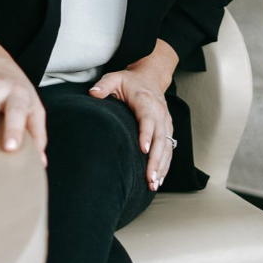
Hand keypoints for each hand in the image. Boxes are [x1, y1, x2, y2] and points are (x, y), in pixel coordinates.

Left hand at [88, 61, 174, 190]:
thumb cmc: (129, 81)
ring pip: (167, 147)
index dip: (146, 134)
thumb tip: (92, 93)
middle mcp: (159, 113)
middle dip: (156, 159)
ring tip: (153, 184)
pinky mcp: (168, 130)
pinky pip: (169, 149)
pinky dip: (166, 165)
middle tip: (149, 178)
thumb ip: (103, 85)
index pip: (147, 119)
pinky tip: (159, 179)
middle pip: (160, 138)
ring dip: (162, 166)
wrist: (151, 77)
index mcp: (145, 101)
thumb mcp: (114, 78)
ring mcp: (166, 122)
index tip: (143, 150)